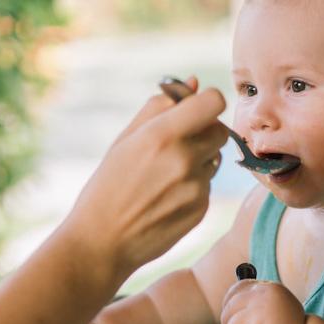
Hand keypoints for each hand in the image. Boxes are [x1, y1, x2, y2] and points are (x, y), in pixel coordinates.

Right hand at [62, 76, 227, 276]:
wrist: (102, 241)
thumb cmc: (108, 186)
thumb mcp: (125, 140)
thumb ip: (160, 107)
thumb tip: (195, 82)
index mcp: (162, 135)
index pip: (214, 102)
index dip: (208, 102)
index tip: (196, 109)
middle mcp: (184, 160)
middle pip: (221, 131)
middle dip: (206, 131)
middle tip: (180, 142)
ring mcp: (196, 187)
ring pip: (215, 159)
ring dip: (198, 160)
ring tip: (165, 176)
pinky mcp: (202, 209)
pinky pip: (207, 185)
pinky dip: (193, 185)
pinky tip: (166, 197)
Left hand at [221, 280, 305, 323]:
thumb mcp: (279, 306)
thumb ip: (260, 300)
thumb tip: (230, 303)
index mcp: (270, 288)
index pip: (239, 287)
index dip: (229, 301)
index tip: (229, 314)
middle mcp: (264, 296)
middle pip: (231, 307)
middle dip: (229, 323)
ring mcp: (260, 312)